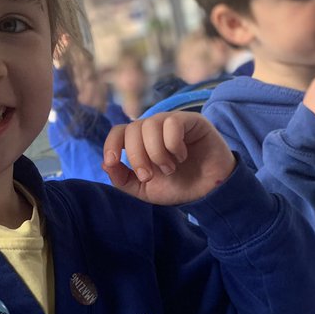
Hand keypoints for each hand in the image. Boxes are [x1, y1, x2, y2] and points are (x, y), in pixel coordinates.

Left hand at [102, 111, 234, 203]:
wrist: (208, 192)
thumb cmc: (177, 187)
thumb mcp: (144, 190)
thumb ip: (123, 179)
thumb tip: (106, 164)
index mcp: (140, 142)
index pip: (118, 132)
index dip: (111, 145)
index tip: (113, 162)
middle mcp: (154, 129)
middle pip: (133, 129)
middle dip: (137, 157)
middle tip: (149, 176)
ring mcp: (172, 123)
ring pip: (150, 125)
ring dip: (156, 153)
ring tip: (170, 168)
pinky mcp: (192, 121)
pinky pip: (172, 124)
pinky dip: (173, 145)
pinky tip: (182, 156)